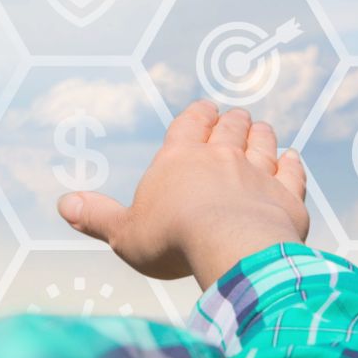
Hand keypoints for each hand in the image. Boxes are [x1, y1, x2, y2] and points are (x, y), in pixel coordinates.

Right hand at [58, 101, 308, 289]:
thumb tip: (64, 205)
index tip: (204, 109)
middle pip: (231, 127)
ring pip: (264, 142)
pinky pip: (293, 172)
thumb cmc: (172, 241)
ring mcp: (259, 174)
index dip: (198, 115)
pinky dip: (293, 164)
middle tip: (235, 117)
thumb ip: (97, 217)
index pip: (190, 124)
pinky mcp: (287, 198)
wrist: (231, 248)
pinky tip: (292, 159)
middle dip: (232, 120)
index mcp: (181, 158)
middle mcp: (222, 157)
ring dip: (262, 134)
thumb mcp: (124, 232)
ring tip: (262, 130)